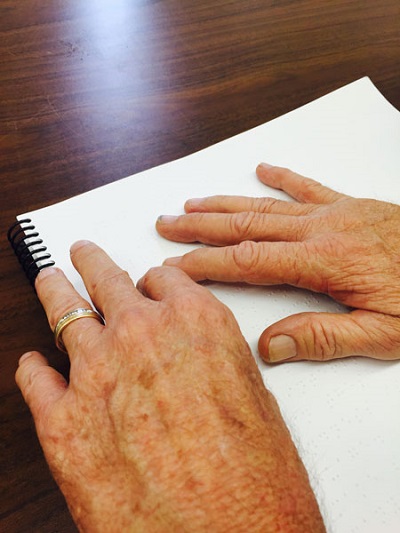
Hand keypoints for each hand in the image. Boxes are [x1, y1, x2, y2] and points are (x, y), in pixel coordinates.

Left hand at [15, 241, 323, 531]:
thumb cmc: (256, 481)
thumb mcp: (253, 400)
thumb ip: (213, 364)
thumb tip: (193, 362)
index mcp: (196, 324)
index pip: (163, 279)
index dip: (153, 280)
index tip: (144, 281)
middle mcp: (142, 337)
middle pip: (107, 281)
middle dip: (94, 263)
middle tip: (83, 254)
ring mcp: (97, 374)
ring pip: (65, 313)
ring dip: (56, 293)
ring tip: (50, 282)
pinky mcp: (63, 423)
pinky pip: (34, 377)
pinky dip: (32, 368)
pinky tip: (33, 363)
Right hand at [156, 163, 399, 362]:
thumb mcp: (386, 335)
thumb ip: (325, 337)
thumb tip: (270, 346)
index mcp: (325, 262)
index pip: (249, 261)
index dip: (205, 264)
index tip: (172, 266)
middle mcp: (323, 230)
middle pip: (246, 225)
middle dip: (201, 227)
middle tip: (166, 224)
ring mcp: (337, 212)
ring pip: (267, 204)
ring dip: (226, 204)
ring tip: (193, 202)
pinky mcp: (353, 206)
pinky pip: (310, 186)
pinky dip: (283, 178)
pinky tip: (264, 169)